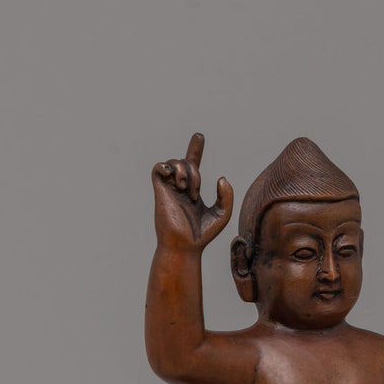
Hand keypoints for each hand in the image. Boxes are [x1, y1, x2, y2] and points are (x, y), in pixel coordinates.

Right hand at [152, 132, 232, 251]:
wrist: (185, 246)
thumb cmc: (201, 235)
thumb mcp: (222, 214)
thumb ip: (226, 195)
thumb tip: (220, 178)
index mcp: (193, 191)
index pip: (193, 165)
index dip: (195, 149)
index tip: (199, 136)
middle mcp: (180, 188)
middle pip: (186, 162)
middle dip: (194, 171)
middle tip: (196, 192)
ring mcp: (169, 189)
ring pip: (173, 162)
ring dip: (183, 170)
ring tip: (186, 188)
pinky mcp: (160, 191)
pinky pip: (157, 169)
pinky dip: (164, 165)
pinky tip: (173, 176)